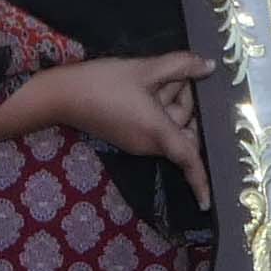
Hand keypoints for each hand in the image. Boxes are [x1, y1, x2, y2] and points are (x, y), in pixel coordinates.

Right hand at [21, 54, 207, 198]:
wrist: (61, 95)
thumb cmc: (104, 82)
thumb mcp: (144, 68)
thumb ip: (181, 66)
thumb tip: (209, 67)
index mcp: (157, 132)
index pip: (188, 159)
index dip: (201, 181)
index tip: (208, 204)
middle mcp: (149, 144)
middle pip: (183, 129)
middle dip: (185, 102)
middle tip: (172, 75)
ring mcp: (137, 143)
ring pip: (168, 125)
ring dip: (169, 100)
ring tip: (152, 77)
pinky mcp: (127, 137)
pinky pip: (154, 126)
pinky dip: (156, 107)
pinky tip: (145, 86)